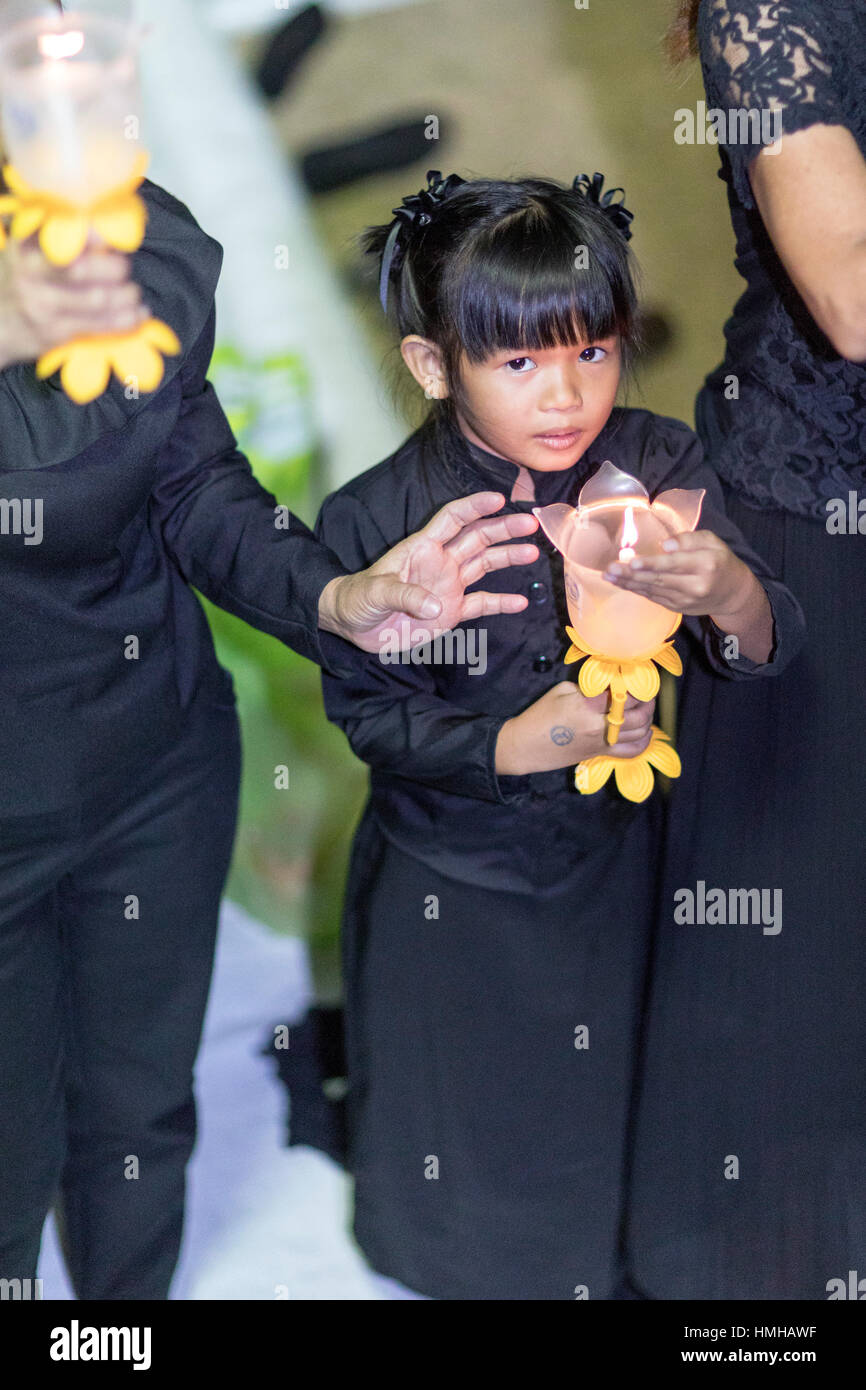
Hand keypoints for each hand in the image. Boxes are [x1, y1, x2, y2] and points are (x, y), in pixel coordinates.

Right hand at [0, 232, 148, 370]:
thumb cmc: (22, 280)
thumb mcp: (25, 249)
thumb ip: (54, 234)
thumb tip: (101, 226)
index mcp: (25, 246)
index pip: (56, 236)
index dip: (87, 238)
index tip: (108, 237)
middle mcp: (31, 273)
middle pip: (80, 269)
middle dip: (113, 268)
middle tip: (125, 268)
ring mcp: (43, 305)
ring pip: (95, 299)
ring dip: (125, 296)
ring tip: (134, 292)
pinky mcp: (56, 333)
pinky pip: (98, 326)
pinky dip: (124, 320)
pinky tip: (139, 315)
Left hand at [318, 492, 539, 653]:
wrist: (352, 626)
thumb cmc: (358, 599)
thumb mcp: (376, 593)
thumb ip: (404, 596)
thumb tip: (437, 606)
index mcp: (422, 548)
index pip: (452, 519)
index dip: (474, 507)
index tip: (499, 499)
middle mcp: (440, 562)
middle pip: (477, 538)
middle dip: (503, 529)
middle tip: (530, 524)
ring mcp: (448, 586)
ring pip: (484, 565)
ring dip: (508, 558)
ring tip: (533, 552)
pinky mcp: (451, 612)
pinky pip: (480, 604)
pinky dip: (500, 603)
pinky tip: (520, 602)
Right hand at [496, 682, 653, 775]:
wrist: (525, 746)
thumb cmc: (540, 715)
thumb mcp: (562, 691)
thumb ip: (589, 687)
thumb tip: (611, 683)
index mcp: (587, 706)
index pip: (623, 694)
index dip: (634, 684)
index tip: (635, 677)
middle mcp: (599, 726)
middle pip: (639, 715)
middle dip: (647, 701)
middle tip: (646, 692)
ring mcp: (603, 743)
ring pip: (640, 733)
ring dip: (648, 718)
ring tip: (644, 708)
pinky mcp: (601, 754)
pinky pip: (632, 752)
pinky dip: (643, 741)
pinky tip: (643, 731)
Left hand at [602, 529, 755, 617]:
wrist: (732, 593)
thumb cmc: (719, 560)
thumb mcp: (712, 541)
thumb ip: (689, 539)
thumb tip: (666, 544)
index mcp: (706, 564)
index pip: (675, 564)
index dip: (652, 564)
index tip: (632, 562)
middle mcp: (695, 585)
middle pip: (659, 579)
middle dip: (632, 575)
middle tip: (610, 569)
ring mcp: (685, 600)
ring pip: (653, 590)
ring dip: (628, 583)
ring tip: (608, 576)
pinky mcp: (677, 608)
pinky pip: (653, 598)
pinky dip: (636, 590)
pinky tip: (621, 583)